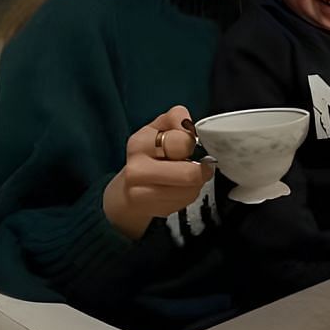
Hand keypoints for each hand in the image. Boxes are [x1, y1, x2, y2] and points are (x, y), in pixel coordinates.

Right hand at [103, 105, 210, 238]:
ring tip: (185, 177)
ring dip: (196, 183)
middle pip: (190, 173)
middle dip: (200, 169)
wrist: (129, 188)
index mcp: (139, 143)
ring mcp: (144, 194)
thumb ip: (175, 118)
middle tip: (198, 165)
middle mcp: (137, 169)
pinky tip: (178, 188)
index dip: (191, 143)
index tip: (187, 144)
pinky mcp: (155, 210)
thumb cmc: (149, 154)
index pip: (182, 142)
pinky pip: (187, 201)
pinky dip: (189, 194)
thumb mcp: (158, 128)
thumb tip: (188, 125)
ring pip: (191, 189)